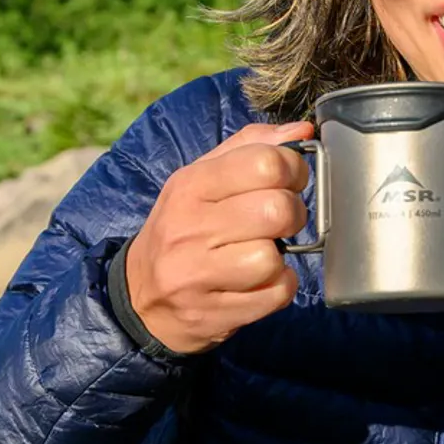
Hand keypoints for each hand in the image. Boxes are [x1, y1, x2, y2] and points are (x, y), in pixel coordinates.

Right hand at [122, 121, 314, 355]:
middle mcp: (189, 228)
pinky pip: (276, 294)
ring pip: (274, 258)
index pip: (265, 163)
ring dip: (280, 258)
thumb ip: (252, 147)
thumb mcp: (202, 178)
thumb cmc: (183, 228)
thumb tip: (303, 131)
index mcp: (190, 185)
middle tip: (280, 221)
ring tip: (261, 253)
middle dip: (293, 214)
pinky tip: (259, 282)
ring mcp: (197, 275)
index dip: (294, 170)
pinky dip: (279, 287)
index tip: (290, 181)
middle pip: (277, 210)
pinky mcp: (214, 313)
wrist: (141, 298)